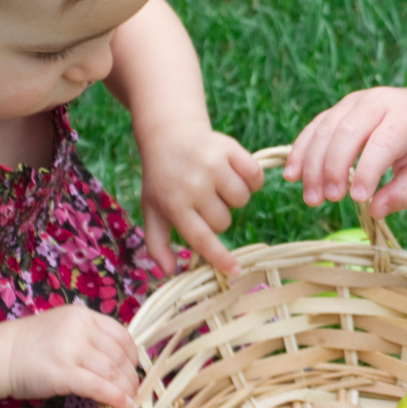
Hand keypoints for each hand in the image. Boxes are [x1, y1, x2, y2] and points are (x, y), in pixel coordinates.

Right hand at [1, 303, 141, 407]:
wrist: (0, 355)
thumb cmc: (31, 344)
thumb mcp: (64, 327)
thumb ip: (89, 336)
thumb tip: (119, 360)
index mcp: (83, 316)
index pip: (121, 334)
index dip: (133, 355)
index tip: (134, 368)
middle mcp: (80, 329)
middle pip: (119, 355)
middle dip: (130, 376)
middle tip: (133, 390)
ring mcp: (71, 350)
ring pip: (112, 372)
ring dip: (125, 389)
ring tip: (129, 400)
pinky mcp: (63, 373)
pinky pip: (98, 387)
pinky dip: (114, 397)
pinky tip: (121, 406)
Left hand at [137, 122, 262, 275]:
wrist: (169, 135)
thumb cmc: (162, 179)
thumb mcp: (152, 210)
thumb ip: (157, 244)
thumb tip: (169, 272)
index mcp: (174, 204)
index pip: (202, 238)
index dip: (220, 257)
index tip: (235, 271)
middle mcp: (193, 185)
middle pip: (224, 221)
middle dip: (218, 215)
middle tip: (203, 199)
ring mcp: (212, 165)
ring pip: (241, 200)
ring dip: (233, 196)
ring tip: (217, 184)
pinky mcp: (229, 148)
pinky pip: (254, 176)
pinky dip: (251, 179)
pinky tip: (235, 173)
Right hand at [284, 85, 406, 217]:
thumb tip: (375, 211)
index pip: (382, 142)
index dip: (367, 170)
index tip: (357, 199)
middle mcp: (379, 101)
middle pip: (347, 132)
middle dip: (332, 167)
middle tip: (327, 200)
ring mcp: (356, 101)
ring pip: (325, 128)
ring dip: (312, 164)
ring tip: (311, 198)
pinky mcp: (341, 108)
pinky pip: (316, 126)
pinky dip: (301, 150)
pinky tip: (292, 175)